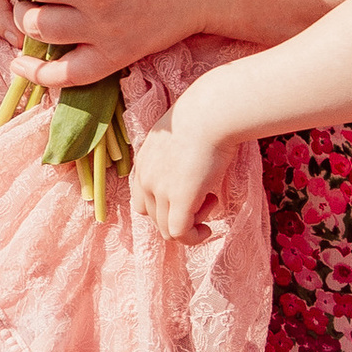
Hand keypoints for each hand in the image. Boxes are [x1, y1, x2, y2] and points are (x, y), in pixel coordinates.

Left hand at [128, 110, 235, 240]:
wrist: (210, 114)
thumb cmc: (202, 117)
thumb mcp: (176, 134)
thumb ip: (172, 152)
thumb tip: (187, 164)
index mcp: (143, 163)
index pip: (141, 200)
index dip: (163, 206)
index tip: (187, 197)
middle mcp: (145, 179)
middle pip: (154, 218)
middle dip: (180, 214)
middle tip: (205, 196)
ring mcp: (160, 191)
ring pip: (167, 230)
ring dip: (190, 223)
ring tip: (210, 201)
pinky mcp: (180, 200)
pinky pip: (180, 234)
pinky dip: (193, 237)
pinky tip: (207, 229)